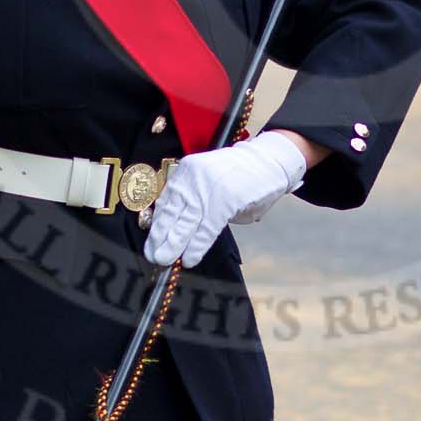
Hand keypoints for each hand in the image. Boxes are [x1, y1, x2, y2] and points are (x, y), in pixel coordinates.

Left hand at [143, 131, 307, 267]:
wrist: (268, 161)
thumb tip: (176, 230)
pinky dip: (197, 245)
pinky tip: (190, 258)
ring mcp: (210, 187)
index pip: (166, 201)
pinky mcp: (226, 199)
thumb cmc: (238, 175)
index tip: (151, 241)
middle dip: (161, 237)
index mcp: (187, 170)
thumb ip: (193, 200)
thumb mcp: (208, 180)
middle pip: (172, 212)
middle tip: (153, 256)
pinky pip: (207, 227)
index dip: (157, 224)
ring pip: (186, 221)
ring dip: (175, 244)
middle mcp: (194, 176)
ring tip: (166, 260)